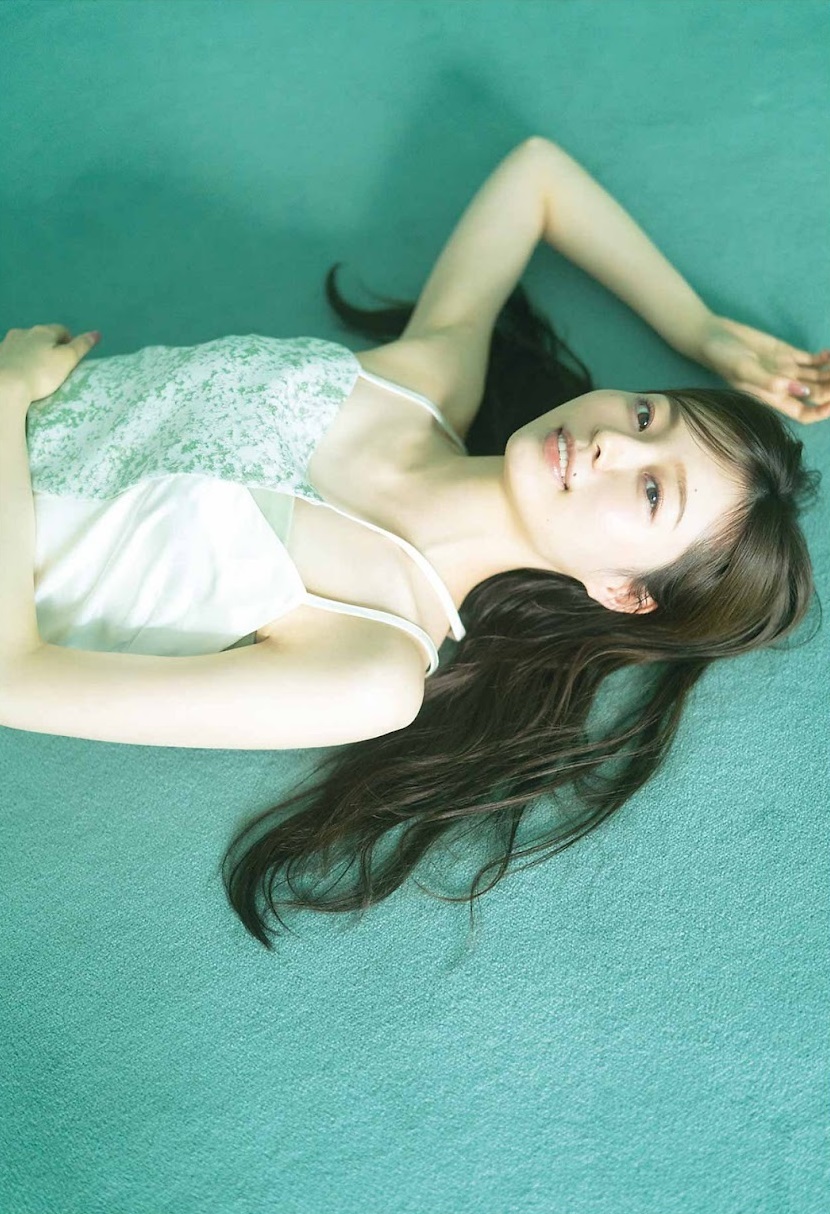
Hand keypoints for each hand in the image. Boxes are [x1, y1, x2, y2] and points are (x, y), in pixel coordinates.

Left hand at [0, 324, 99, 403]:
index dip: (70, 342)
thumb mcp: (67, 360)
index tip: (71, 358)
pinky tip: (21, 373)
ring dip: (33, 352)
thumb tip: (97, 332)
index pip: (62, 330)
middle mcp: (24, 331)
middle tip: (56, 366)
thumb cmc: (41, 374)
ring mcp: (8, 342)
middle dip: (50, 346)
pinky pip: (13, 354)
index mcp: (43, 331)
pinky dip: (19, 360)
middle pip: (42, 336)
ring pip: (26, 344)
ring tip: (37, 370)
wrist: (6, 386)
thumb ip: (82, 346)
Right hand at [693, 314, 829, 424]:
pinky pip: (812, 360)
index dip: (821, 411)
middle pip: (817, 394)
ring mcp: (787, 369)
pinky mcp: (788, 353)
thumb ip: (769, 381)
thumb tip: (800, 391)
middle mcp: (783, 386)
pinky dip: (825, 358)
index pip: (804, 412)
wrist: (714, 336)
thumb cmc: (723, 357)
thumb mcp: (743, 369)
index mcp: (772, 397)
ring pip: (818, 377)